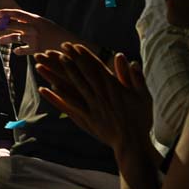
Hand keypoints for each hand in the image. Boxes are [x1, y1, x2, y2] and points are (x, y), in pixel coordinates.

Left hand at [0, 7, 74, 54]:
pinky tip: (16, 51)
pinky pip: (22, 50)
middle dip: (1, 25)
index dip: (7, 13)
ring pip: (15, 38)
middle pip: (13, 25)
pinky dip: (18, 50)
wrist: (71, 45)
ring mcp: (34, 39)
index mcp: (37, 19)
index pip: (18, 13)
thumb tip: (18, 21)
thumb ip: (32, 23)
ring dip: (5, 39)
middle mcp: (34, 28)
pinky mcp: (36, 50)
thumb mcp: (46, 24)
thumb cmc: (58, 33)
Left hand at [35, 44, 152, 155]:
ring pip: (72, 86)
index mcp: (113, 87)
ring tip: (48, 65)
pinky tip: (45, 88)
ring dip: (58, 73)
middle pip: (82, 73)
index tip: (73, 45)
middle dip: (70, 59)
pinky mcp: (87, 118)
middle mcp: (100, 94)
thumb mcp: (143, 96)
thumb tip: (127, 59)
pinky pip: (69, 105)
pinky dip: (57, 97)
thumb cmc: (140, 119)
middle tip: (57, 48)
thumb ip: (135, 77)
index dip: (84, 55)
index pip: (95, 66)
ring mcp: (92, 105)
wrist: (134, 143)